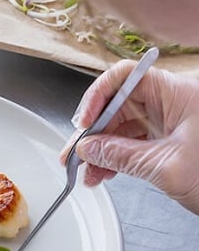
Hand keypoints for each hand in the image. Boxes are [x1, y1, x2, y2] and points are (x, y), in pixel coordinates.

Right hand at [61, 60, 198, 213]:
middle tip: (74, 154)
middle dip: (94, 131)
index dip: (97, 96)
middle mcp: (171, 101)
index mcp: (176, 93)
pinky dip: (116, 156)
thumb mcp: (166, 167)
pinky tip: (103, 173)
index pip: (123, 78)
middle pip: (118, 104)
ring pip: (123, 125)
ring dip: (102, 149)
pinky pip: (133, 141)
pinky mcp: (169, 138)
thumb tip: (88, 149)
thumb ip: (120, 156)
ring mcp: (170, 120)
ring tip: (87, 172)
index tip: (84, 123)